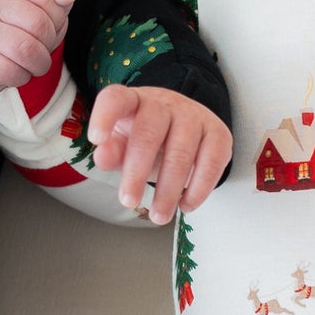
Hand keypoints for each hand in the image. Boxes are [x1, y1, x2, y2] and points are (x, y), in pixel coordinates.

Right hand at [0, 0, 77, 95]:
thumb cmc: (24, 27)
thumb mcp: (47, 5)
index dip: (56, 12)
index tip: (51, 22)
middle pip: (37, 22)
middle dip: (49, 40)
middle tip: (43, 45)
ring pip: (24, 48)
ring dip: (39, 61)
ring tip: (35, 61)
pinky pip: (9, 70)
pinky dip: (22, 76)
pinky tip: (18, 70)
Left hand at [88, 87, 231, 222]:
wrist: (188, 127)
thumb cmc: (150, 138)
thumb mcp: (126, 144)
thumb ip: (113, 152)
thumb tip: (102, 157)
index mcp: (134, 102)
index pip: (116, 99)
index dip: (105, 116)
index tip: (96, 139)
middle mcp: (164, 104)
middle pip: (149, 134)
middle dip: (137, 172)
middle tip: (129, 201)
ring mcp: (194, 115)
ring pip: (181, 152)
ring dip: (169, 189)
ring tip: (159, 215)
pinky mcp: (218, 132)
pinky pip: (212, 161)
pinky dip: (199, 188)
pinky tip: (187, 204)